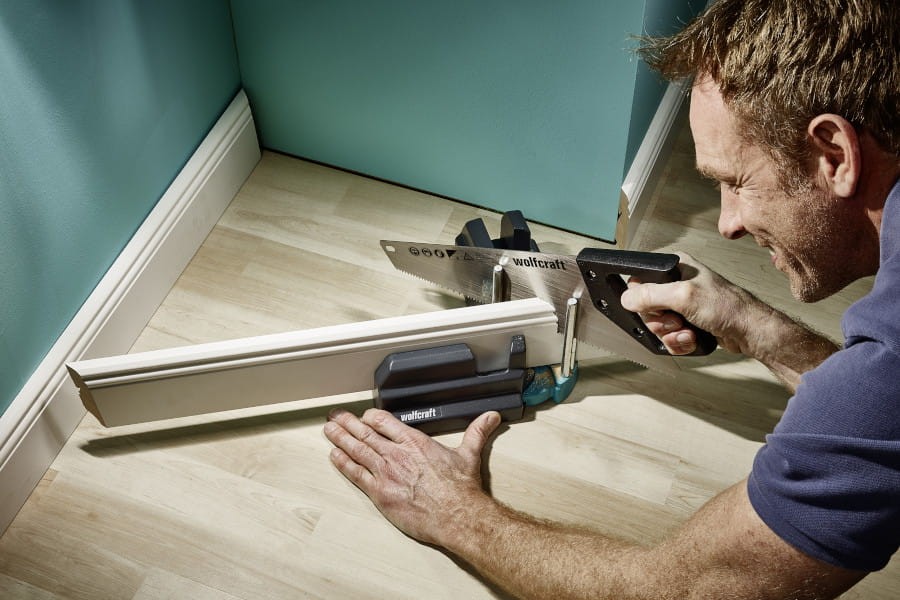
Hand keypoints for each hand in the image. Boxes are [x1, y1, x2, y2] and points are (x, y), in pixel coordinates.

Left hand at [323, 408, 500, 544]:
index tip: (364, 415)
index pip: (385, 422)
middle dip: (348, 423)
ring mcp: (386, 473)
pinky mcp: (380, 493)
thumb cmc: (461, 489)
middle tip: (336, 416)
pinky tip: (335, 456)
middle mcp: (397, 454)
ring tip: (329, 430)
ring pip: (357, 450)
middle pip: (366, 433)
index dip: (371, 417)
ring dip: (340, 438)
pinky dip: (343, 464)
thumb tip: (490, 418)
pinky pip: (356, 474)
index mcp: (415, 442)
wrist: (457, 515)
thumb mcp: (469, 454)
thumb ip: (476, 432)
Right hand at [620, 252, 759, 354]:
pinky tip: (691, 338)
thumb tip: (626, 298)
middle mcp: (676, 284)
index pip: (639, 281)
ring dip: (671, 334)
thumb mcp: (684, 297)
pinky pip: (668, 337)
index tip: (657, 307)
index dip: (643, 299)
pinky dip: (678, 342)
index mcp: (674, 267)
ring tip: (688, 331)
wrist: (750, 332)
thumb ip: (651, 295)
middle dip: (661, 322)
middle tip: (678, 320)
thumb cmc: (729, 307)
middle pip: (645, 308)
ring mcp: (680, 305)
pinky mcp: (686, 322)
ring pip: (657, 325)